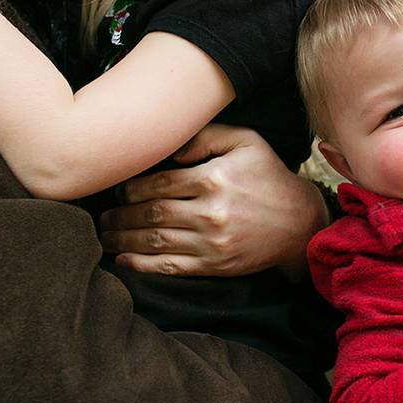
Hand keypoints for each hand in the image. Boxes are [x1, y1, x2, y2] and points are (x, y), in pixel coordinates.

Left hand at [99, 124, 329, 277]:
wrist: (300, 223)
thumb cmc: (269, 176)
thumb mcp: (246, 141)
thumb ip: (206, 136)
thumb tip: (170, 148)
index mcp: (213, 179)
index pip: (158, 183)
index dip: (130, 187)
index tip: (118, 188)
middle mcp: (210, 212)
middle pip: (150, 213)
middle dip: (120, 214)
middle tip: (103, 215)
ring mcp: (212, 242)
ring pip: (154, 240)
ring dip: (122, 239)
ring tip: (104, 235)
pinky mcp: (215, 265)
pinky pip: (169, 266)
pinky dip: (141, 264)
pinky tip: (123, 259)